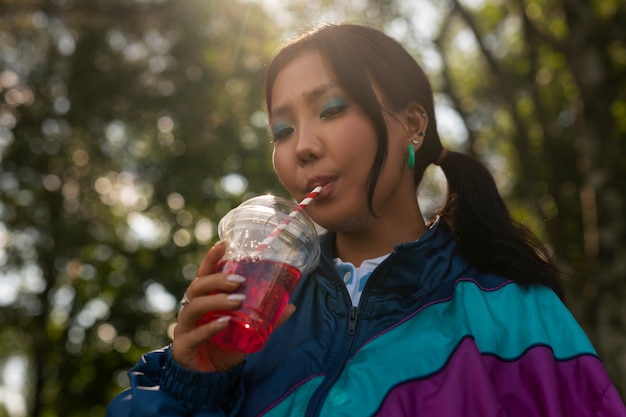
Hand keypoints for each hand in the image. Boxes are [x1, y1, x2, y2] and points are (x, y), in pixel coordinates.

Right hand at [172, 241, 295, 371]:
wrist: (207, 380)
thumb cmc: (224, 348)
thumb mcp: (248, 331)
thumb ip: (266, 319)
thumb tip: (291, 305)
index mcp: (204, 300)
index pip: (205, 275)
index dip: (211, 259)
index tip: (223, 244)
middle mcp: (192, 310)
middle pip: (197, 286)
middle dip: (217, 279)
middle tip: (239, 281)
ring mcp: (184, 328)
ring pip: (194, 306)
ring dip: (216, 300)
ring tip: (238, 300)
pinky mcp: (182, 347)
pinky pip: (194, 334)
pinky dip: (210, 327)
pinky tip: (224, 323)